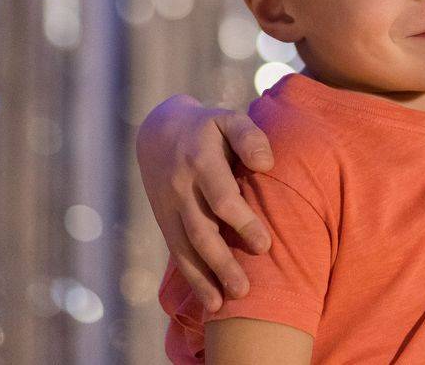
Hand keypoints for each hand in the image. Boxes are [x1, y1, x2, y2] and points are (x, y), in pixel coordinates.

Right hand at [135, 94, 274, 310]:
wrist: (158, 132)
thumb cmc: (207, 129)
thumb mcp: (227, 118)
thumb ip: (249, 136)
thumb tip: (266, 164)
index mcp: (200, 160)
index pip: (221, 198)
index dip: (242, 222)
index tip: (264, 245)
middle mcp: (181, 188)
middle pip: (201, 231)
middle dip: (222, 262)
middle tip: (245, 289)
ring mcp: (168, 208)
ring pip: (185, 248)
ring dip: (205, 278)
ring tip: (227, 304)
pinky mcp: (165, 222)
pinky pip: (178, 254)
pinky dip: (194, 280)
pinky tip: (212, 303)